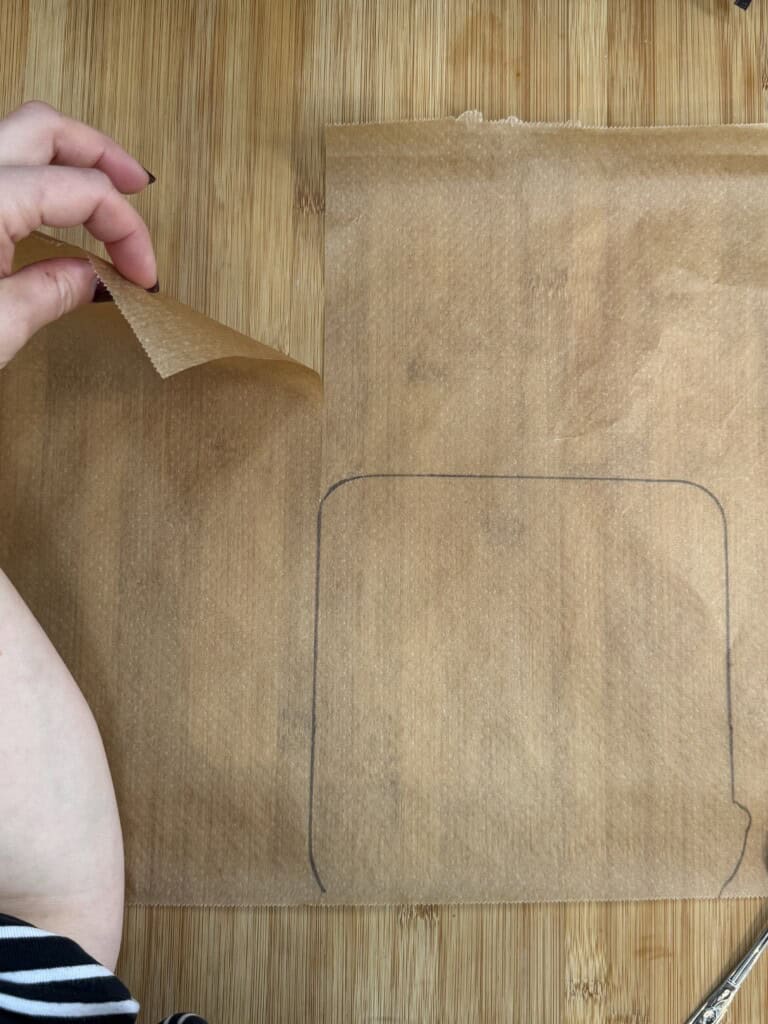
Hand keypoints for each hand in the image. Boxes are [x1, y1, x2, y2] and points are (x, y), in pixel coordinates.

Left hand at [0, 100, 156, 367]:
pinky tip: (48, 203)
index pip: (84, 191)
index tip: (144, 276)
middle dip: (102, 154)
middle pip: (48, 129)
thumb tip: (92, 278)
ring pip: (19, 136)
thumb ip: (52, 292)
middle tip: (139, 185)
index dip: (128, 231)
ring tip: (103, 185)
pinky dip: (33, 173)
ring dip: (66, 156)